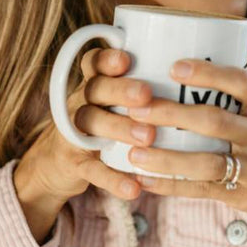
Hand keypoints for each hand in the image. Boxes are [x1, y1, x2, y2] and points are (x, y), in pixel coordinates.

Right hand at [14, 47, 155, 205]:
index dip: (106, 59)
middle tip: (146, 95)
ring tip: (148, 136)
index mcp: (93, 82)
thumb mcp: (111, 100)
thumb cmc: (101, 121)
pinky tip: (134, 187)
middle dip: (121, 90)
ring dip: (120, 128)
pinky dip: (113, 179)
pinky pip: (92, 169)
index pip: (93, 61)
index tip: (126, 60)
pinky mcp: (73, 162)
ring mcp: (72, 130)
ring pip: (91, 123)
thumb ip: (139, 87)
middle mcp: (80, 100)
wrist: (54, 163)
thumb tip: (192, 77)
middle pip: (95, 88)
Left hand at [125, 58, 246, 246]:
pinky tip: (145, 181)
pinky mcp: (246, 196)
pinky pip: (203, 191)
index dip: (206, 72)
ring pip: (206, 162)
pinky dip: (171, 186)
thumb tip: (186, 68)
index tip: (173, 66)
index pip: (239, 81)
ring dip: (165, 157)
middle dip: (172, 114)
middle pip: (214, 121)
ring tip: (133, 151)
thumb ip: (240, 93)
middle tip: (136, 108)